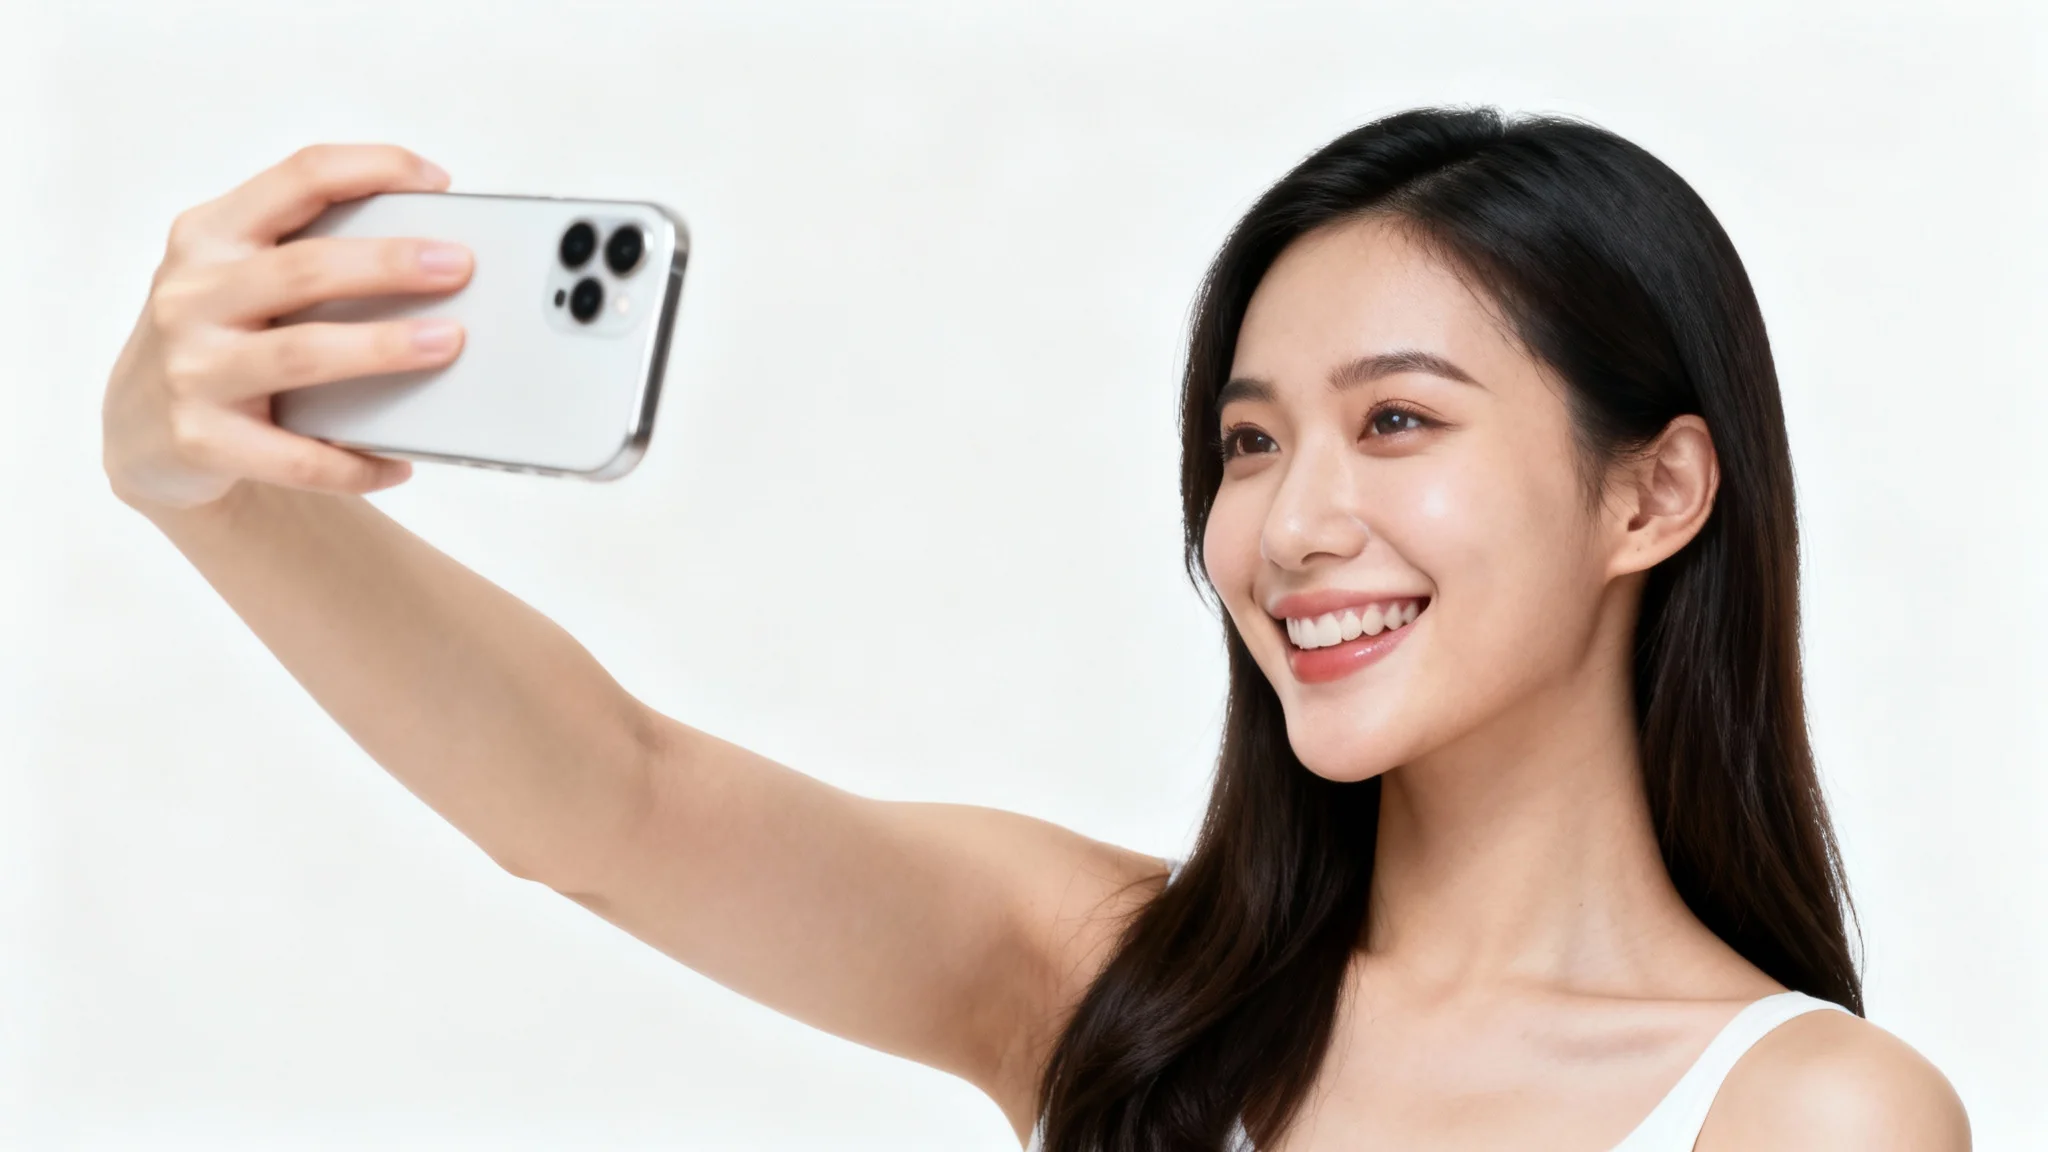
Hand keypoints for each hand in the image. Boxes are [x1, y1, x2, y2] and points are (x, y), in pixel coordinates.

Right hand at [102, 143, 471, 512]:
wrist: (141, 432)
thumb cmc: (220, 339)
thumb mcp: (239, 277)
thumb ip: (306, 253)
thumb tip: (431, 254)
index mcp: (211, 235)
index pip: (298, 178)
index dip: (374, 168)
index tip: (438, 183)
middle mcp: (192, 294)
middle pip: (305, 268)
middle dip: (389, 263)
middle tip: (458, 266)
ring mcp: (191, 368)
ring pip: (303, 353)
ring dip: (383, 347)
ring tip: (447, 343)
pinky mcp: (200, 440)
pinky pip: (293, 456)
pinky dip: (354, 462)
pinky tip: (400, 463)